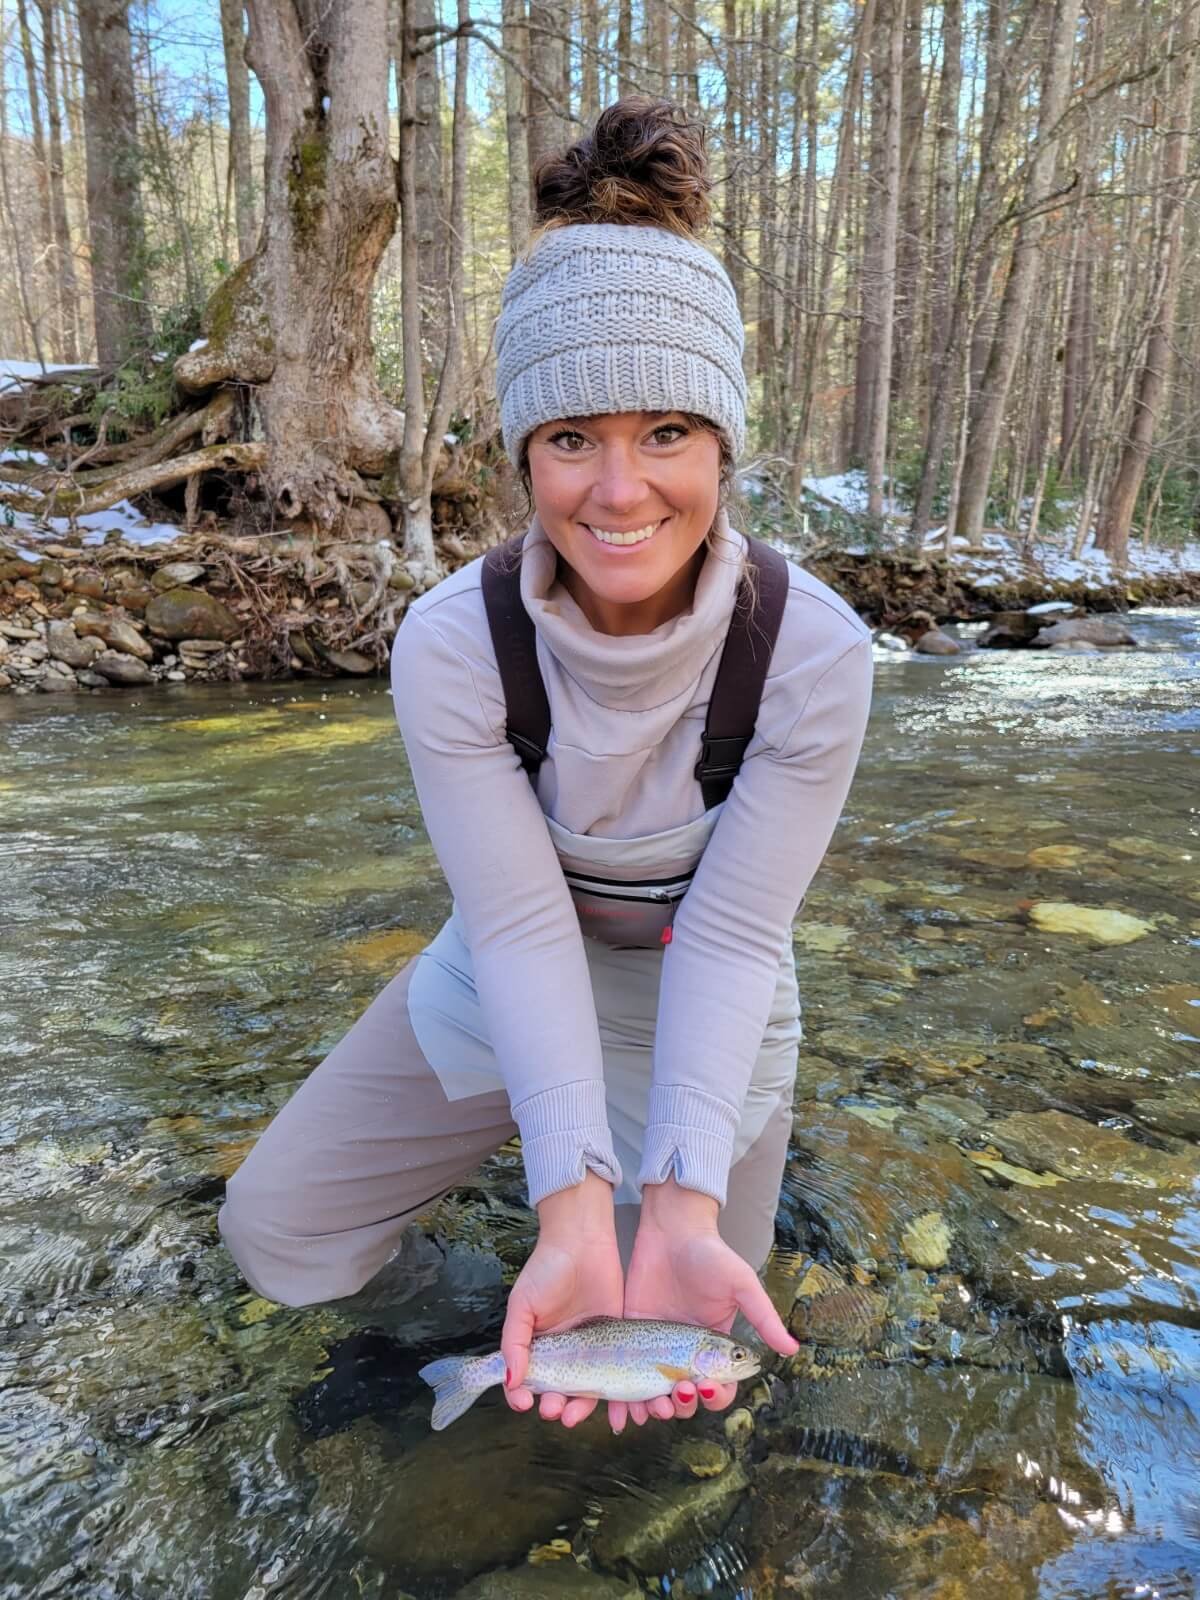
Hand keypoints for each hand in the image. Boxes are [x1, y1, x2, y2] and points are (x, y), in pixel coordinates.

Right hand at [500, 1170, 624, 1428]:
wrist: (583, 1240)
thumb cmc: (546, 1269)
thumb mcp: (523, 1304)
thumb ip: (515, 1342)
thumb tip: (509, 1380)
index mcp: (539, 1346)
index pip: (528, 1381)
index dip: (523, 1395)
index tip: (525, 1402)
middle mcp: (565, 1353)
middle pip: (559, 1390)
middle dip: (555, 1406)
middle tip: (554, 1411)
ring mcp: (592, 1349)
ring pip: (587, 1388)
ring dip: (580, 1407)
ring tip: (575, 1416)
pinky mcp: (617, 1341)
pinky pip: (616, 1373)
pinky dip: (616, 1394)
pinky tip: (612, 1407)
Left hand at [615, 1176, 797, 1431]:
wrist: (670, 1230)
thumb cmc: (711, 1255)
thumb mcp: (741, 1284)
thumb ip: (763, 1317)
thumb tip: (793, 1349)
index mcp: (715, 1347)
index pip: (720, 1387)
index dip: (716, 1395)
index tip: (707, 1387)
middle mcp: (686, 1354)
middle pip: (688, 1399)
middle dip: (684, 1407)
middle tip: (677, 1395)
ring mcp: (657, 1348)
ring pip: (657, 1396)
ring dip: (656, 1411)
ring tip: (652, 1407)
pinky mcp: (631, 1338)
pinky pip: (628, 1378)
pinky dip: (625, 1401)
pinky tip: (622, 1410)